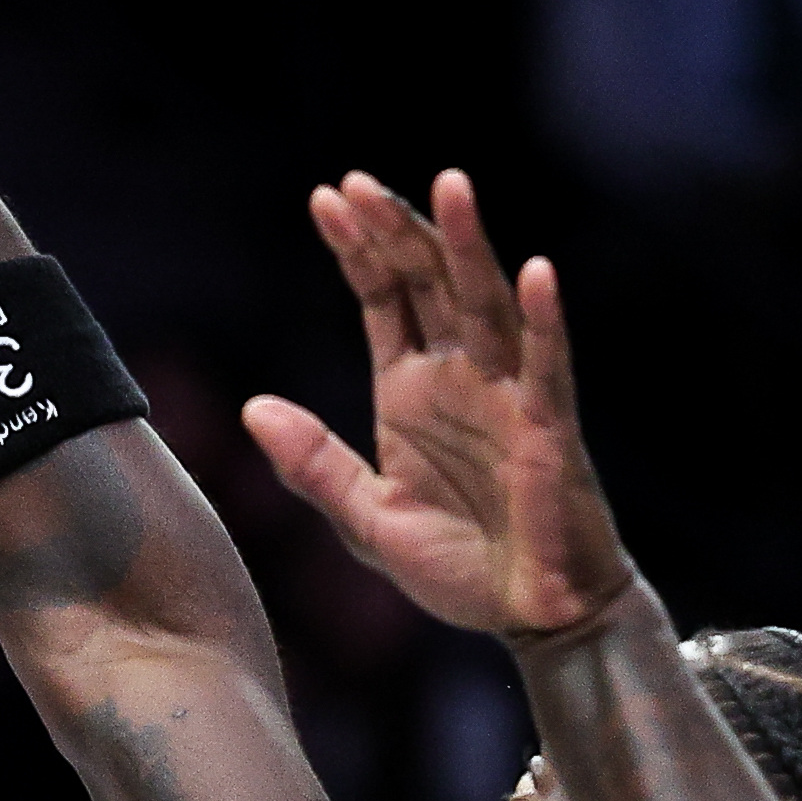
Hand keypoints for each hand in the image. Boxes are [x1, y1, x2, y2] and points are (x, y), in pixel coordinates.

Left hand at [243, 171, 636, 642]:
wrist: (530, 617)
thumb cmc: (458, 565)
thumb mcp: (365, 520)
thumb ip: (313, 466)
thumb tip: (251, 408)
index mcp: (411, 390)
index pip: (383, 299)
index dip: (357, 250)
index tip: (325, 198)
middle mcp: (460, 377)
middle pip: (428, 283)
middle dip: (395, 231)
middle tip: (358, 183)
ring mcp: (508, 394)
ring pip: (485, 303)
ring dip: (467, 246)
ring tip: (447, 186)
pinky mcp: (550, 426)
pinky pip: (548, 363)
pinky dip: (543, 318)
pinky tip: (534, 270)